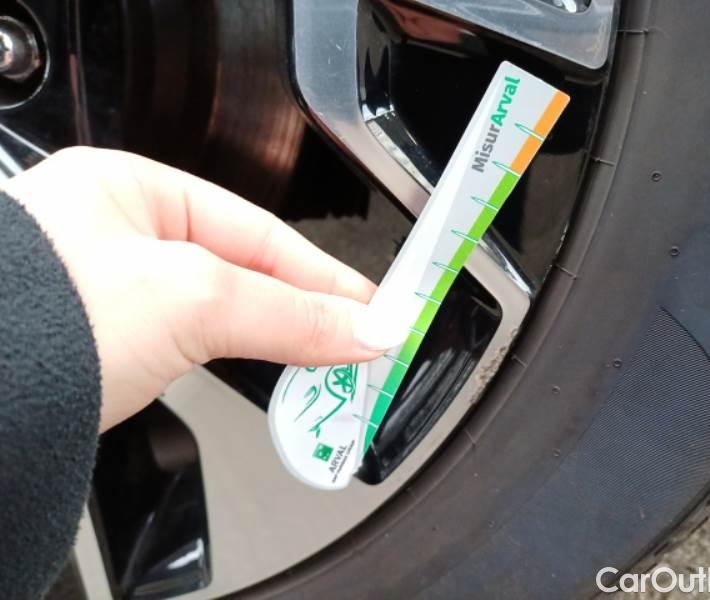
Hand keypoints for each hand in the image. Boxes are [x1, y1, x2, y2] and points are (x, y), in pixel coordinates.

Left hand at [2, 147, 402, 430]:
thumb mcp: (189, 301)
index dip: (322, 273)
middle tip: (358, 344)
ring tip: (324, 364)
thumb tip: (362, 328)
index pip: (256, 229)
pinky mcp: (102, 341)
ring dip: (272, 339)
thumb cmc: (33, 325)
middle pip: (241, 269)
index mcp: (128, 189)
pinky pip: (190, 343)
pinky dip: (232, 360)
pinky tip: (263, 374)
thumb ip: (286, 313)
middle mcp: (116, 233)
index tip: (370, 310)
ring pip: (218, 310)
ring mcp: (107, 290)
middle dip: (302, 310)